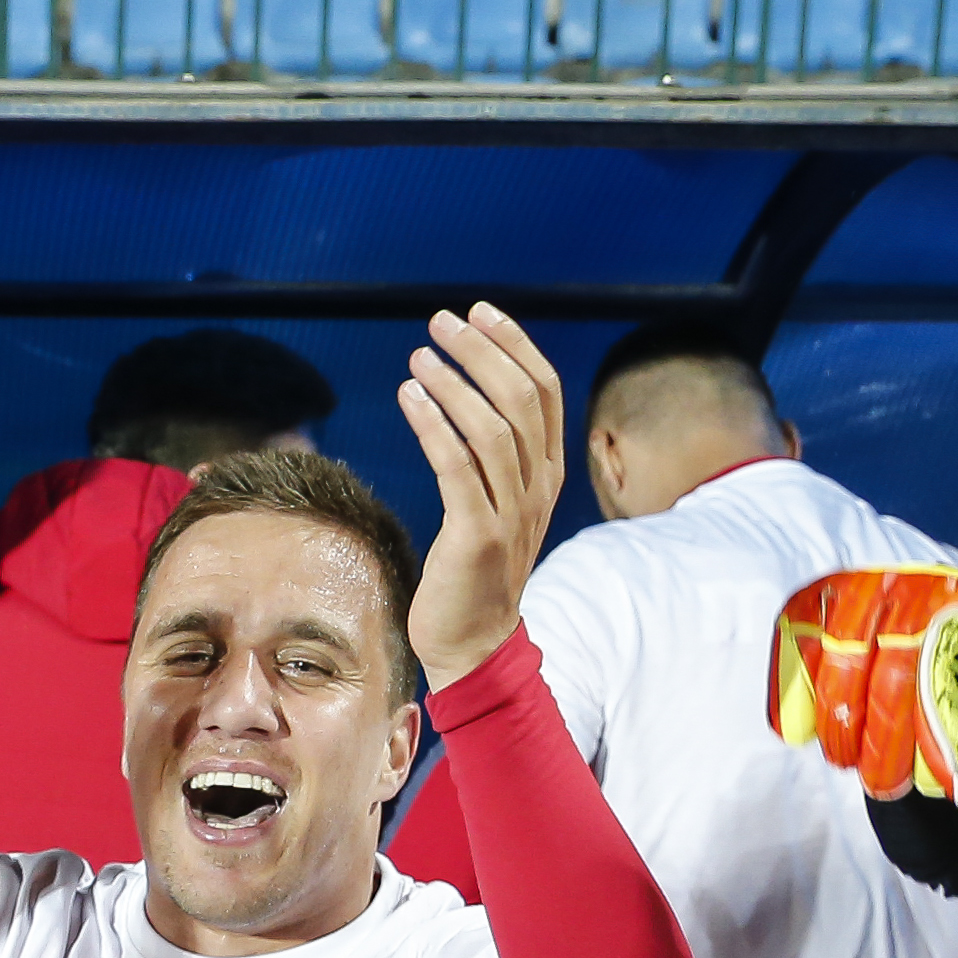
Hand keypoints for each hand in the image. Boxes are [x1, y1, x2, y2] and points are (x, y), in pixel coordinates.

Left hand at [396, 304, 563, 693]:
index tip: (480, 313)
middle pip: (521, 398)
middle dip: (481, 351)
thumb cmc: (473, 573)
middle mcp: (537, 487)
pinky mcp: (477, 535)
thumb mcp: (494, 506)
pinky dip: (435, 425)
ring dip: (453, 383)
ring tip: (418, 357)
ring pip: (493, 428)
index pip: (544, 391)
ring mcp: (512, 512)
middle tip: (442, 322)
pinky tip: (411, 397)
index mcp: (547, 474)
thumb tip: (465, 400)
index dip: (514, 345)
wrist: (473, 644)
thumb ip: (491, 459)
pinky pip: (458, 467)